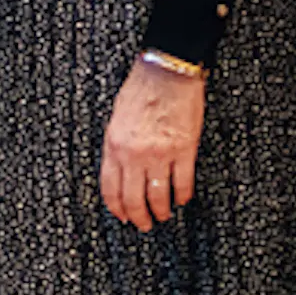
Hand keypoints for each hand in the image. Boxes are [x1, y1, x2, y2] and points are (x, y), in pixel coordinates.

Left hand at [98, 60, 205, 230]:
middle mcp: (134, 154)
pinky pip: (183, 182)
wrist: (168, 69)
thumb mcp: (117, 118)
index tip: (123, 217)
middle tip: (145, 225)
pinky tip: (182, 198)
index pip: (111, 189)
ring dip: (161, 211)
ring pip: (158, 196)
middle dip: (139, 218)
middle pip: (133, 199)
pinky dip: (182, 195)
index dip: (117, 209)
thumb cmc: (142, 87)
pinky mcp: (184, 149)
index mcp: (114, 145)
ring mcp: (160, 153)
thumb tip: (119, 171)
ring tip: (164, 214)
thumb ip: (116, 146)